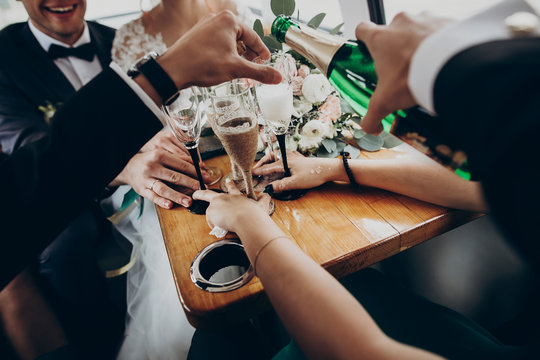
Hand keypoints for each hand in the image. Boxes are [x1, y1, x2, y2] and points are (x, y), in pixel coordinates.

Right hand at [112, 131, 210, 208]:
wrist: (127, 167)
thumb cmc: (149, 161)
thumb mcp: (162, 155)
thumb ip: (178, 160)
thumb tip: (199, 166)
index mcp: (159, 155)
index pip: (180, 164)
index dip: (195, 171)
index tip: (205, 176)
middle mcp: (152, 166)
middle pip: (174, 176)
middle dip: (190, 183)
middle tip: (202, 189)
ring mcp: (146, 179)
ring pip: (164, 188)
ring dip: (177, 195)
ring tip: (189, 201)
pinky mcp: (141, 189)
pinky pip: (152, 196)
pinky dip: (162, 201)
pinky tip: (170, 205)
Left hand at [159, 11, 281, 89]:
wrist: (174, 69)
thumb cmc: (203, 64)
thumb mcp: (236, 69)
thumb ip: (259, 72)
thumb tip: (278, 77)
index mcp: (229, 21)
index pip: (253, 37)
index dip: (261, 52)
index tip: (266, 63)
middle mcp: (217, 19)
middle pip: (241, 37)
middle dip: (248, 55)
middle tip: (253, 68)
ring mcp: (205, 26)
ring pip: (228, 41)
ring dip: (236, 55)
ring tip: (238, 70)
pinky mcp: (197, 36)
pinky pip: (216, 43)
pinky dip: (224, 54)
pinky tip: (223, 67)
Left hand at [193, 181, 271, 232]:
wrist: (247, 219)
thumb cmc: (255, 214)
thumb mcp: (262, 204)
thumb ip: (264, 199)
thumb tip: (267, 194)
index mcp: (236, 196)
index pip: (232, 189)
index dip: (230, 185)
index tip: (228, 182)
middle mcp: (225, 198)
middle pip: (209, 194)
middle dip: (201, 194)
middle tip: (196, 194)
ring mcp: (216, 203)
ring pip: (210, 211)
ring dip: (212, 218)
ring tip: (217, 224)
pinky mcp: (211, 211)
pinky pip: (210, 221)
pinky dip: (214, 225)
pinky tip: (221, 228)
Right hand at [252, 151, 338, 191]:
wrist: (328, 169)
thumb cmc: (313, 174)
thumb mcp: (295, 183)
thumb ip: (281, 185)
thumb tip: (269, 188)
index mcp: (285, 162)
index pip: (268, 167)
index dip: (259, 170)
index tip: (251, 173)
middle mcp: (288, 157)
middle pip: (271, 156)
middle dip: (263, 161)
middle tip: (257, 167)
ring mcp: (294, 157)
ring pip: (278, 155)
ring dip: (271, 159)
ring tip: (266, 164)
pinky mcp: (300, 159)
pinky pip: (285, 156)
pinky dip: (280, 158)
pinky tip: (281, 162)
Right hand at [355, 13, 452, 133]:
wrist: (452, 65)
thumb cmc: (414, 75)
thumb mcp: (386, 101)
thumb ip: (373, 116)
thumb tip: (370, 128)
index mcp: (380, 39)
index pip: (362, 30)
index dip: (364, 41)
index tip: (371, 53)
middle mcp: (400, 23)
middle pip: (393, 33)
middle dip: (397, 50)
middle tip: (403, 70)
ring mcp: (424, 19)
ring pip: (417, 30)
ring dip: (420, 45)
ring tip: (425, 66)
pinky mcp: (445, 21)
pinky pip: (440, 30)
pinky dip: (440, 42)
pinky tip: (442, 60)